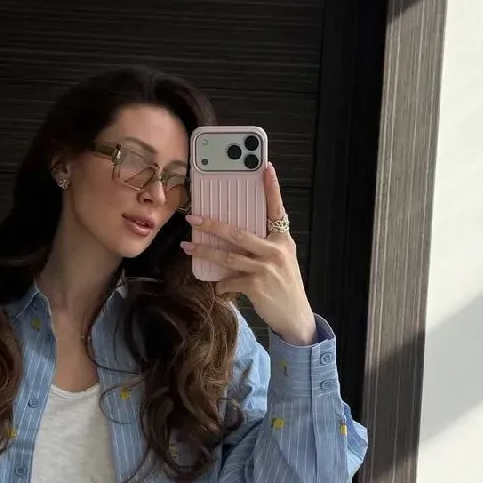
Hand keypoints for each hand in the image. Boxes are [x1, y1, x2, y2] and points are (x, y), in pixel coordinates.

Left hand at [183, 163, 316, 345]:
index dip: (272, 188)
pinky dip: (220, 284)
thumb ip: (265, 246)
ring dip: (204, 251)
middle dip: (212, 224)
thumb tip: (236, 238)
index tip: (266, 167)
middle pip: (238, 232)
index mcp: (282, 239)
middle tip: (193, 217)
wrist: (295, 315)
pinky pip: (229, 280)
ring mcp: (266, 267)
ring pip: (227, 256)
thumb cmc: (285, 286)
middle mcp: (275, 249)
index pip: (277, 208)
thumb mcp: (282, 259)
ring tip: (187, 246)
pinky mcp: (257, 285)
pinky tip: (219, 286)